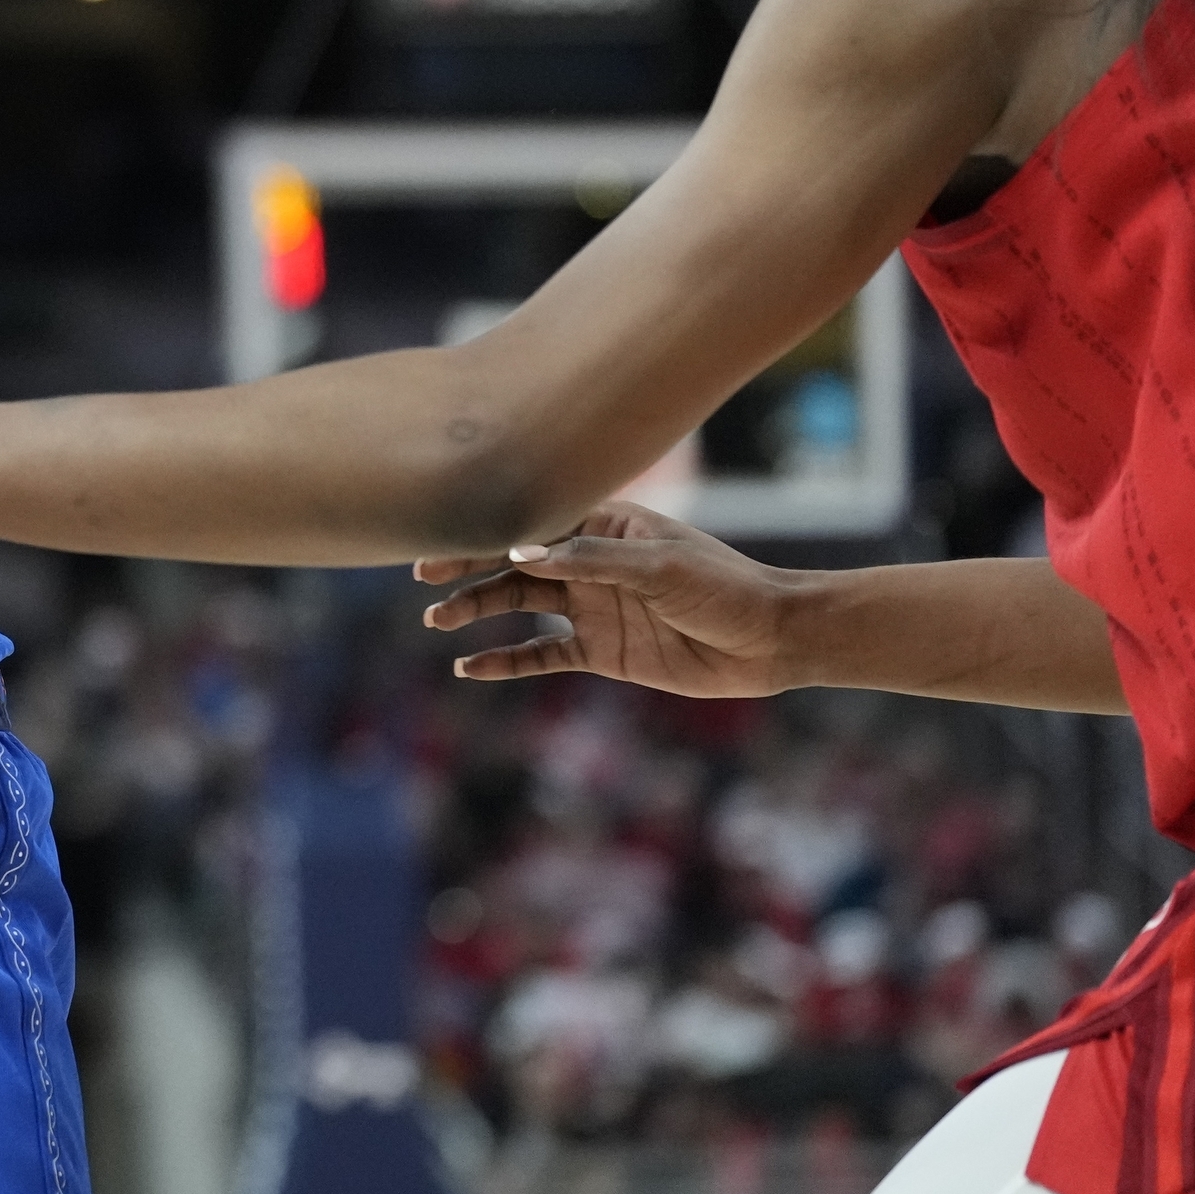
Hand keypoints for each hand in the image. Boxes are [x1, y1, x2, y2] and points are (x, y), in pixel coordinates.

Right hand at [414, 501, 805, 696]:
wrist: (770, 640)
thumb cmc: (722, 587)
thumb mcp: (658, 566)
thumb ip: (589, 559)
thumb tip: (520, 552)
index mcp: (602, 526)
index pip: (531, 525)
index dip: (484, 532)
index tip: (443, 542)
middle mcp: (589, 563)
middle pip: (514, 564)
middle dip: (467, 569)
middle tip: (424, 579)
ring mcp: (593, 607)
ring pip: (519, 606)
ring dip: (478, 611)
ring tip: (438, 622)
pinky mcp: (601, 651)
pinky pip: (542, 655)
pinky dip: (507, 661)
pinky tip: (472, 668)